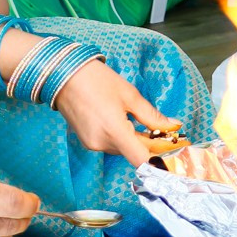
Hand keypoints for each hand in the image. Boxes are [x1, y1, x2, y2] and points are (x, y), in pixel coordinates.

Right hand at [52, 61, 182, 166]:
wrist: (63, 74)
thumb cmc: (98, 80)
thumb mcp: (130, 95)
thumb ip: (152, 116)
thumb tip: (172, 126)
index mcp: (115, 132)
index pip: (142, 160)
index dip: (160, 161)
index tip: (173, 155)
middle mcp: (102, 144)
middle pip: (134, 153)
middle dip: (152, 145)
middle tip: (168, 133)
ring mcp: (92, 144)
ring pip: (123, 149)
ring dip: (137, 141)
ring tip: (147, 125)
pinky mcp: (87, 141)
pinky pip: (111, 144)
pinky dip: (122, 137)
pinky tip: (127, 123)